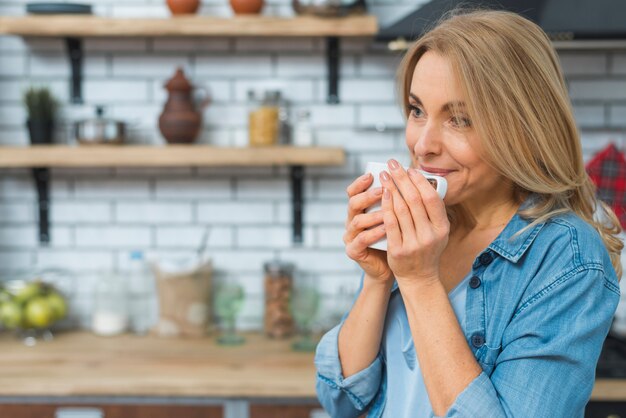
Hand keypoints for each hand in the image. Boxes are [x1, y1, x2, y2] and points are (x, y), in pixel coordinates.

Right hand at [343, 173, 393, 283]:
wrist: (395, 265)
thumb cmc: (398, 237)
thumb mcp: (396, 216)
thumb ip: (396, 201)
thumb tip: (409, 178)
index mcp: (360, 209)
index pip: (354, 191)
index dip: (361, 182)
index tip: (373, 174)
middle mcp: (352, 220)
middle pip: (353, 202)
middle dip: (368, 195)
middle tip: (382, 190)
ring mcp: (350, 236)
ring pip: (357, 220)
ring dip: (373, 215)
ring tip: (388, 211)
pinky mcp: (353, 250)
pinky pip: (362, 239)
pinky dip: (374, 233)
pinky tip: (386, 229)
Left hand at [380, 159, 449, 284]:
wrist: (419, 278)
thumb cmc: (427, 248)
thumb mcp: (438, 231)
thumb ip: (432, 211)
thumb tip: (421, 181)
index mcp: (442, 228)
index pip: (431, 198)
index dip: (419, 181)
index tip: (409, 169)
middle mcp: (430, 236)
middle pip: (414, 200)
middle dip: (402, 179)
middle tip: (392, 164)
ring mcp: (414, 244)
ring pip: (401, 210)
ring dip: (391, 189)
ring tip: (384, 176)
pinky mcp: (398, 250)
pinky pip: (390, 224)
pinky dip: (386, 207)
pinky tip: (382, 194)